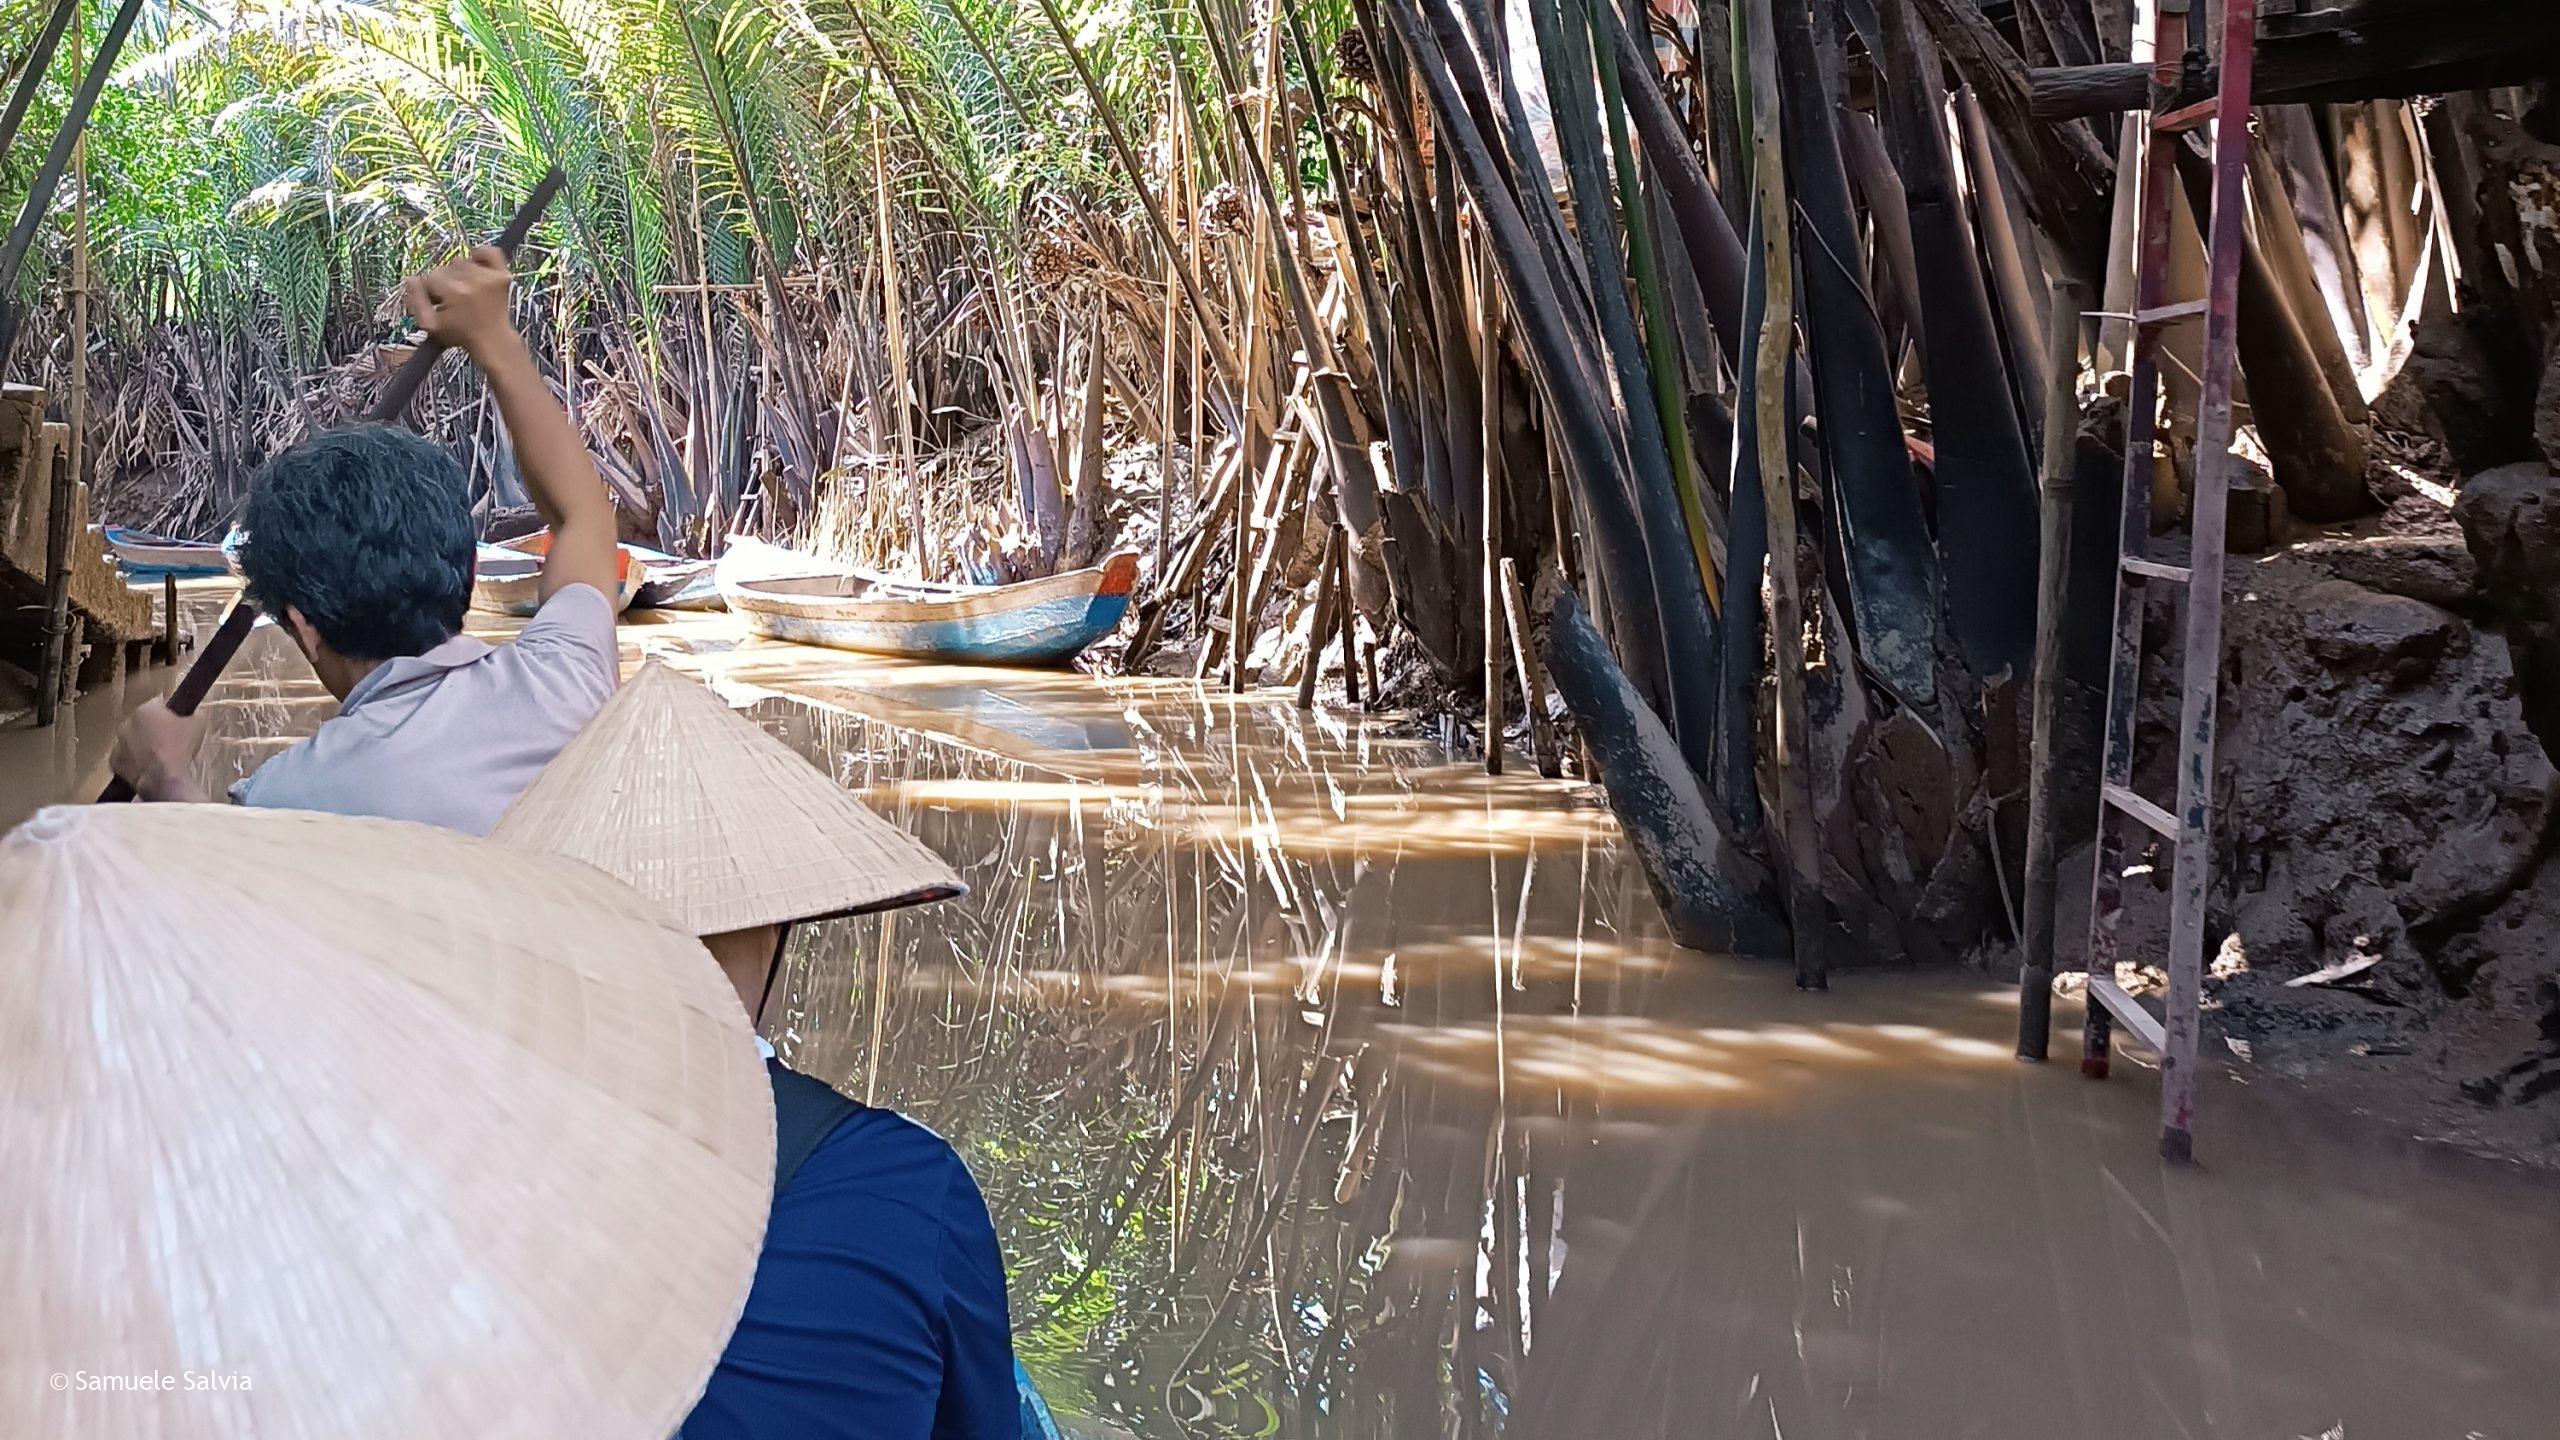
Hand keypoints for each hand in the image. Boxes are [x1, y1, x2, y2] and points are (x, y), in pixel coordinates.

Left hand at [110, 699, 210, 801]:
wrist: (163, 778)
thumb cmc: (179, 747)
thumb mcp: (199, 725)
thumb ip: (195, 714)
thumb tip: (195, 712)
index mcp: (145, 710)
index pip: (159, 705)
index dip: (171, 714)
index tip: (180, 723)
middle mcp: (126, 723)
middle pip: (143, 723)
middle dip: (153, 729)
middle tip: (170, 741)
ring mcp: (118, 744)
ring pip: (132, 741)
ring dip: (143, 746)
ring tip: (160, 758)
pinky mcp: (114, 763)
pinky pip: (126, 759)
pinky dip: (135, 762)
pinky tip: (149, 769)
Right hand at [402, 246, 518, 360]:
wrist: (493, 340)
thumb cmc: (460, 334)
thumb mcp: (430, 324)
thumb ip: (416, 300)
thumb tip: (412, 279)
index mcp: (453, 291)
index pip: (430, 277)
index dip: (431, 290)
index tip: (438, 302)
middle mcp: (472, 280)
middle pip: (446, 267)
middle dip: (446, 282)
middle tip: (453, 298)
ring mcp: (489, 276)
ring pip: (463, 261)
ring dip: (461, 273)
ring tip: (465, 290)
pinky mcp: (503, 275)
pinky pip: (491, 252)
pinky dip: (482, 256)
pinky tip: (477, 268)